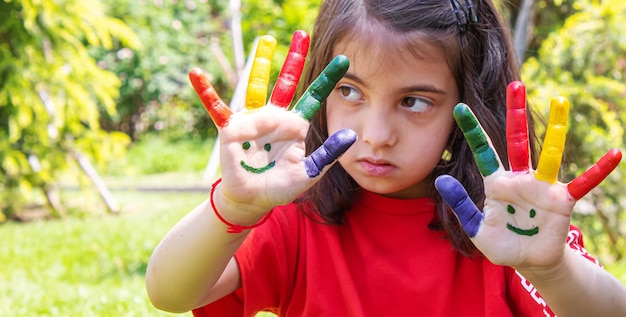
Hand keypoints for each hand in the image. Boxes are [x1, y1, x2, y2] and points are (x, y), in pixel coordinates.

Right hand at [188, 31, 355, 218]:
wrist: (255, 199)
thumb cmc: (280, 185)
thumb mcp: (311, 171)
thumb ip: (328, 153)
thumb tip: (351, 134)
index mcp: (294, 126)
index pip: (313, 98)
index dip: (327, 80)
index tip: (344, 61)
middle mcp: (274, 117)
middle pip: (286, 83)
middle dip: (294, 60)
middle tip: (302, 34)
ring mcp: (253, 120)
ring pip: (257, 86)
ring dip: (262, 63)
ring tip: (267, 41)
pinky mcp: (232, 129)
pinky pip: (217, 107)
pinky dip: (206, 91)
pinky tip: (196, 73)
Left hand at [434, 81, 620, 269]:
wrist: (529, 262)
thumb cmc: (501, 244)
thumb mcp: (476, 227)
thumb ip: (461, 205)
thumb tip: (441, 181)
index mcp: (496, 183)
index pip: (483, 151)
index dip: (472, 130)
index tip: (460, 108)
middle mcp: (519, 178)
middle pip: (517, 140)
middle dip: (515, 113)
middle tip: (515, 85)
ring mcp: (542, 187)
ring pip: (549, 152)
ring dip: (555, 128)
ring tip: (560, 101)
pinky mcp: (562, 200)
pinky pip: (583, 183)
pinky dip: (598, 170)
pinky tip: (615, 154)